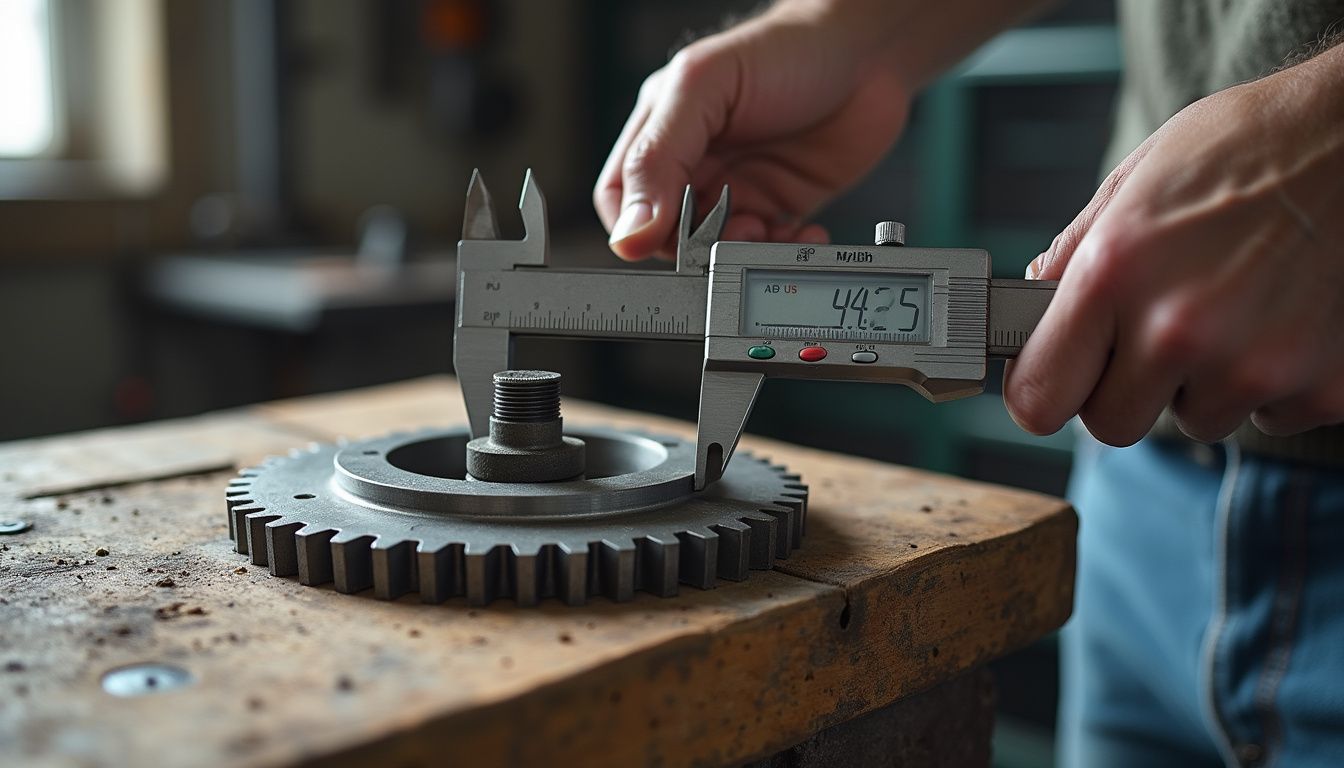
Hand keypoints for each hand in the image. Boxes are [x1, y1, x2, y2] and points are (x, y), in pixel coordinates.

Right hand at [594, 3, 912, 259]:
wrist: (868, 52)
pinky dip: (780, 253)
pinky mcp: (780, 206)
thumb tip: (629, 231)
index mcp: (662, 130)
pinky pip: (765, 249)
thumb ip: (658, 156)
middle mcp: (696, 163)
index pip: (621, 196)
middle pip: (669, 233)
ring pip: (717, 250)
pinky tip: (801, 231)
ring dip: (741, 254)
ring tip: (770, 230)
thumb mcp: (704, 87)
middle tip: (733, 230)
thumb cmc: (786, 48)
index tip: (666, 240)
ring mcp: (737, 189)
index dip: (634, 227)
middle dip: (697, 246)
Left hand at [1004, 44, 1343, 443]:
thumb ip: (1074, 254)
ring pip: (1196, 419)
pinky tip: (1286, 315)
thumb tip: (1031, 303)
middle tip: (1154, 337)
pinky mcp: (1324, 385)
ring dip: (1204, 381)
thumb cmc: (1250, 147)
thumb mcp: (1138, 179)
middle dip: (1125, 390)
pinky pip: (1270, 415)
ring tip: (1235, 306)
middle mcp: (1179, 329)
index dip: (1044, 393)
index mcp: (1114, 274)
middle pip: (1113, 425)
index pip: (1038, 399)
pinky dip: (1274, 379)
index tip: (1057, 379)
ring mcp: (1255, 364)